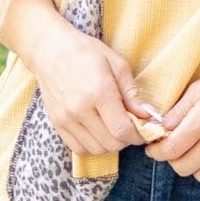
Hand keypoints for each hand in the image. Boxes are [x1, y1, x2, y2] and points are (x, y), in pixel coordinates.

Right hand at [27, 25, 160, 160]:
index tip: (144, 130)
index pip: (123, 130)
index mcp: (98, 92)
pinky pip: (79, 148)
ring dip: (110, 143)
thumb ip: (133, 94)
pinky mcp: (57, 124)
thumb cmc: (86, 52)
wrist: (49, 51)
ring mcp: (66, 119)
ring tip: (113, 127)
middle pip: (111, 144)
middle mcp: (80, 110)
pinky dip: (93, 145)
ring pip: (97, 149)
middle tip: (130, 127)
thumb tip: (150, 116)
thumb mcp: (117, 65)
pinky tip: (97, 131)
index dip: (138, 135)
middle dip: (127, 140)